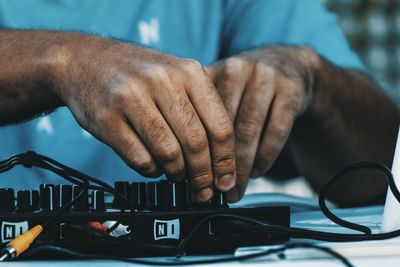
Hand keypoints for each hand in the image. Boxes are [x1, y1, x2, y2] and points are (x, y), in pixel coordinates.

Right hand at [51, 34, 235, 201]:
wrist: (85, 60)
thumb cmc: (138, 75)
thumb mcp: (176, 76)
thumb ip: (201, 109)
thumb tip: (222, 160)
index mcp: (188, 72)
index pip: (220, 126)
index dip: (226, 161)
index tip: (226, 181)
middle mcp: (162, 81)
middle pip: (196, 143)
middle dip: (203, 175)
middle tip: (203, 190)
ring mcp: (132, 98)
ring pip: (169, 154)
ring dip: (177, 173)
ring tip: (176, 174)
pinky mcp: (107, 119)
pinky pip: (140, 159)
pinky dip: (151, 171)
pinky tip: (153, 165)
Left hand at [205, 46, 318, 201]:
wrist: (285, 64)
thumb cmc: (243, 86)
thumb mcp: (218, 89)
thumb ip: (199, 113)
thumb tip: (184, 160)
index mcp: (211, 71)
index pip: (198, 117)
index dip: (196, 152)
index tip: (195, 179)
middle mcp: (237, 70)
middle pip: (224, 126)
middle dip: (219, 164)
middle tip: (217, 190)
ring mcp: (265, 78)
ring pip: (249, 131)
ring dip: (242, 166)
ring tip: (236, 189)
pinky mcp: (290, 91)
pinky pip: (276, 131)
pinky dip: (265, 156)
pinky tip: (257, 172)